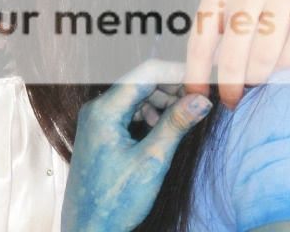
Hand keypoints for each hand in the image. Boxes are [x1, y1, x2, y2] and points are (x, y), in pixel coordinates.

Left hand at [61, 60, 211, 231]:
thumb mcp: (151, 161)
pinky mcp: (100, 132)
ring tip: (182, 117)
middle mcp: (96, 109)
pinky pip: (127, 111)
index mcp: (104, 110)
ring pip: (135, 96)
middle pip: (140, 82)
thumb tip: (200, 100)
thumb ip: (175, 126)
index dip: (175, 73)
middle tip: (197, 99)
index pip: (146, 72)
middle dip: (170, 88)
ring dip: (160, 102)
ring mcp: (96, 120)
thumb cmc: (114, 201)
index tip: (200, 79)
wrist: (89, 229)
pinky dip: (148, 114)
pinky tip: (161, 129)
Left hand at [184, 0, 289, 108]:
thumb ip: (214, 30)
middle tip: (231, 99)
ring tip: (256, 74)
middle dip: (230, 86)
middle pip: (231, 56)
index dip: (196, 76)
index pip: (200, 42)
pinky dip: (286, 62)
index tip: (197, 99)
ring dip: (258, 75)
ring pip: (263, 58)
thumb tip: (203, 80)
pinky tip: (279, 55)